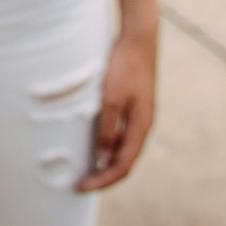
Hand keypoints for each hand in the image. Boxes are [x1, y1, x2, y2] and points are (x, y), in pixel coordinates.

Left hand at [77, 30, 156, 191]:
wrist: (139, 38)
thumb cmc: (125, 66)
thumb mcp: (111, 98)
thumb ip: (107, 128)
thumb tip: (102, 156)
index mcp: (141, 127)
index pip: (122, 165)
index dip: (102, 180)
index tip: (81, 187)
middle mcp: (143, 125)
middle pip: (125, 161)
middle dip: (105, 175)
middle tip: (82, 183)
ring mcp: (140, 115)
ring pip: (124, 148)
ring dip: (107, 161)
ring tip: (86, 167)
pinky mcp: (135, 104)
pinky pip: (123, 133)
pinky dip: (110, 143)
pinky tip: (96, 141)